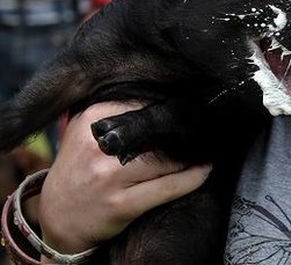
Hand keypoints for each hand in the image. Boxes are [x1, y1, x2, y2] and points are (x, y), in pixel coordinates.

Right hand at [37, 102, 211, 253]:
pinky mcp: (122, 204)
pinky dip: (192, 178)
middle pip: (158, 132)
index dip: (169, 110)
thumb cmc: (79, 171)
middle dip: (182, 132)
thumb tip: (165, 100)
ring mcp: (110, 176)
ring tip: (204, 148)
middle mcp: (99, 147)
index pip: (144, 106)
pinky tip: (204, 169)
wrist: (57, 218)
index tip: (188, 110)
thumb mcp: (87, 134)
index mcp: (92, 121)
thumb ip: (118, 115)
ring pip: (167, 159)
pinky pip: (169, 187)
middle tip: (203, 129)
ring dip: (190, 154)